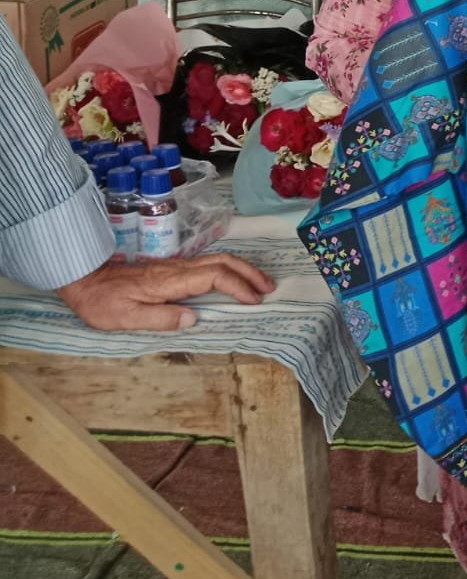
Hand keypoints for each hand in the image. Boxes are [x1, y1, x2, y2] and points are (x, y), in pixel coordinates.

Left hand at [56, 254, 274, 331]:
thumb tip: (194, 318)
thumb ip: (160, 318)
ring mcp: (176, 266)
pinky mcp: (172, 269)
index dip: (238, 287)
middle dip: (250, 274)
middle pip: (223, 262)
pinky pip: (209, 264)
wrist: (83, 279)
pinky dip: (230, 270)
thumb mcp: (125, 318)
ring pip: (218, 260)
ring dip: (243, 269)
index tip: (253, 301)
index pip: (214, 277)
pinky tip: (234, 280)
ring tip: (260, 284)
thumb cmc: (102, 301)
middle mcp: (178, 269)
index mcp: (170, 280)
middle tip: (269, 289)